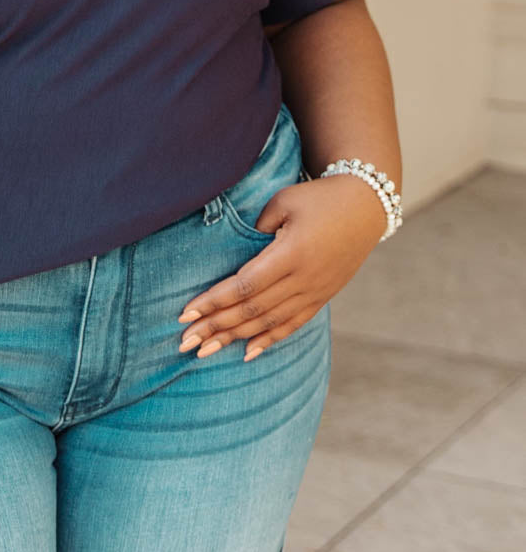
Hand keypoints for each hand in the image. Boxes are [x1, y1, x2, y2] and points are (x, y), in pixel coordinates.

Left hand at [177, 171, 388, 360]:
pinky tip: (247, 353)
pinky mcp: (322, 298)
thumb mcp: (284, 201)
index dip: (214, 302)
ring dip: (234, 338)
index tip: (186, 313)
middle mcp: (304, 279)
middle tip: (185, 341)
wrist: (366, 208)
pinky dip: (268, 340)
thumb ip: (257, 228)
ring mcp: (315, 292)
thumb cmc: (319, 198)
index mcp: (292, 254)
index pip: (244, 286)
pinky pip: (292, 325)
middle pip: (252, 310)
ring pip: (269, 323)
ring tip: (205, 351)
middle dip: (215, 327)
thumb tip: (236, 256)